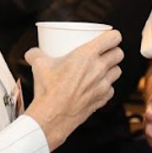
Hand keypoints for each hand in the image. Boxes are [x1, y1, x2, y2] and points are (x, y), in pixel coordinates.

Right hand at [23, 30, 124, 150]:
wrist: (52, 116)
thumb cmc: (48, 91)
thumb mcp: (39, 65)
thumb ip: (36, 54)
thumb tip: (32, 53)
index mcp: (87, 55)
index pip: (113, 38)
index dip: (113, 36)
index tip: (109, 37)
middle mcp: (99, 68)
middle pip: (119, 54)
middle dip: (113, 51)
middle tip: (105, 52)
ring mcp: (103, 84)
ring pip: (118, 71)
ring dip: (112, 68)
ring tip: (103, 69)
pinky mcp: (103, 99)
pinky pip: (111, 89)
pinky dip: (106, 87)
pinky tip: (97, 86)